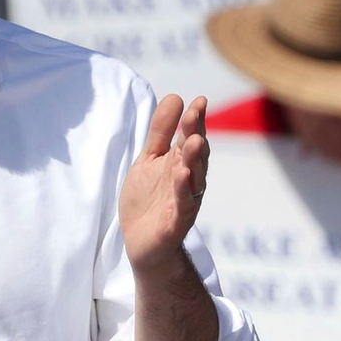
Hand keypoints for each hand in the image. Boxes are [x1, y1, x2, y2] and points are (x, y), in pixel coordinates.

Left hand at [120, 94, 207, 273]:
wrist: (142, 243)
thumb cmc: (148, 200)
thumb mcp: (149, 161)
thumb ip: (160, 132)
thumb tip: (175, 97)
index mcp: (180, 163)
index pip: (190, 137)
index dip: (195, 120)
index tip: (198, 100)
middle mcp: (187, 180)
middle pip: (195, 154)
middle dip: (196, 133)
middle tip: (195, 113)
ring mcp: (184, 201)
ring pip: (193, 177)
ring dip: (195, 159)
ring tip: (194, 140)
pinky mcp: (175, 222)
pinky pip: (182, 204)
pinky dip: (182, 189)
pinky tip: (181, 174)